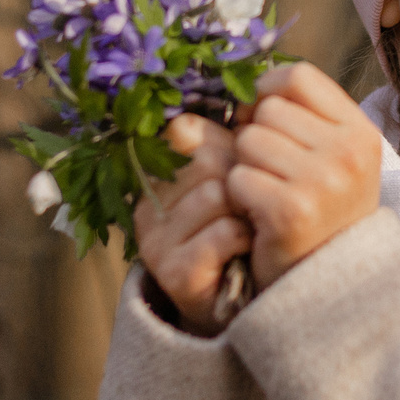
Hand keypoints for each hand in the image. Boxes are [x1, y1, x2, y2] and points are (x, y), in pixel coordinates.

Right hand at [135, 112, 252, 337]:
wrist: (235, 301)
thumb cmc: (238, 228)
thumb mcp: (230, 178)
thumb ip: (229, 141)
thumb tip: (250, 97)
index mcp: (154, 170)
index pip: (189, 129)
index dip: (229, 143)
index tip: (242, 165)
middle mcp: (146, 201)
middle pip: (209, 158)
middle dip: (243, 177)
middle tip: (254, 200)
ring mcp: (154, 239)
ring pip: (218, 193)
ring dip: (248, 209)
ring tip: (252, 224)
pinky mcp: (173, 272)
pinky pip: (224, 232)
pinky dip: (246, 237)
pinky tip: (248, 247)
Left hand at [227, 63, 383, 287]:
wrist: (328, 287)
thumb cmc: (320, 214)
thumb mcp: (324, 158)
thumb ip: (288, 116)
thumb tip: (223, 89)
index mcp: (360, 132)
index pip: (298, 75)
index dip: (267, 92)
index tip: (262, 121)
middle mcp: (348, 152)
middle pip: (267, 109)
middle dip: (253, 136)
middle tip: (270, 173)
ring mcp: (323, 181)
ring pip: (247, 141)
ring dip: (244, 168)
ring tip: (267, 195)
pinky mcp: (292, 211)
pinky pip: (238, 178)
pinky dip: (238, 197)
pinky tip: (259, 217)